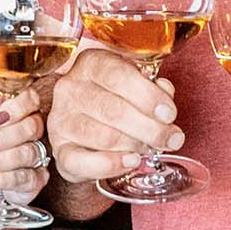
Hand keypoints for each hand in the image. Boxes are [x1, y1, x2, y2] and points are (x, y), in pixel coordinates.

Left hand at [0, 85, 48, 205]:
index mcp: (16, 111)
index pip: (31, 100)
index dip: (17, 108)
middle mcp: (30, 132)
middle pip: (33, 127)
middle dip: (4, 137)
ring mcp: (35, 156)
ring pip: (30, 154)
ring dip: (0, 160)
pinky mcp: (34, 181)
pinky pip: (30, 179)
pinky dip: (4, 180)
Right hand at [45, 47, 183, 183]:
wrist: (89, 124)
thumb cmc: (117, 98)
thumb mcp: (136, 83)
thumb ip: (153, 87)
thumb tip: (165, 94)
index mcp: (91, 64)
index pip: (118, 76)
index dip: (148, 97)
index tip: (169, 114)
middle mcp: (70, 88)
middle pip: (114, 110)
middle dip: (150, 128)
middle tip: (171, 139)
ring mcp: (60, 120)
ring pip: (104, 137)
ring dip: (135, 146)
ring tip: (150, 148)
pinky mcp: (59, 149)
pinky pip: (81, 162)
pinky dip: (111, 165)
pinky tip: (130, 161)